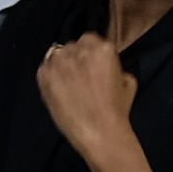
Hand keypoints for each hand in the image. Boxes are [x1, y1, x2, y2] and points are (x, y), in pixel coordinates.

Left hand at [34, 33, 148, 171]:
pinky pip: (44, 69)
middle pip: (72, 46)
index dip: (90, 54)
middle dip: (75, 59)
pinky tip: (59, 91)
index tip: (90, 65)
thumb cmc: (116, 111)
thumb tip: (107, 66)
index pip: (90, 39)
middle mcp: (80, 50)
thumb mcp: (128, 81)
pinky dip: (49, 78)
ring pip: (57, 55)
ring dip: (61, 66)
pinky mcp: (45, 76)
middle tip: (80, 78)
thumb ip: (116, 66)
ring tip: (68, 85)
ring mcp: (60, 62)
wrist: (100, 132)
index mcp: (103, 48)